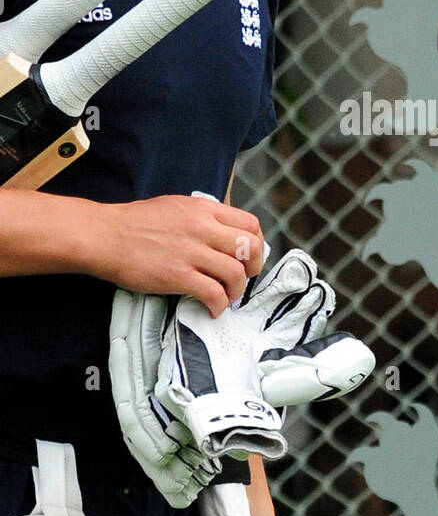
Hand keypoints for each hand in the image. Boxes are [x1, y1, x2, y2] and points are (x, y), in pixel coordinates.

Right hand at [90, 195, 264, 316]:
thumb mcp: (175, 206)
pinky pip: (214, 293)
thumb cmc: (135, 223)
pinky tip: (212, 309)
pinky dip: (219, 305)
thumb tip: (223, 234)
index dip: (255, 244)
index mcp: (203, 209)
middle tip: (241, 279)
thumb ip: (202, 217)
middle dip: (252, 268)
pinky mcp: (178, 276)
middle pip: (250, 248)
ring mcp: (191, 252)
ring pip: (236, 274)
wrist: (104, 235)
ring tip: (225, 297)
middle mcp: (202, 228)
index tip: (248, 258)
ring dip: (236, 291)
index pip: (249, 224)